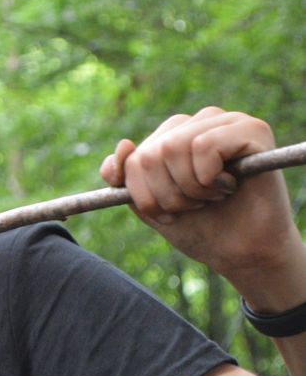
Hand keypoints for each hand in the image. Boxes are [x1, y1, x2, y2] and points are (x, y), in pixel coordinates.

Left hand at [99, 107, 299, 281]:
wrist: (243, 253)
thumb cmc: (200, 227)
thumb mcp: (150, 206)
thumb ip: (125, 178)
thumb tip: (123, 145)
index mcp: (172, 135)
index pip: (132, 158)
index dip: (141, 193)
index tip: (164, 212)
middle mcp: (198, 122)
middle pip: (149, 154)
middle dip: (166, 195)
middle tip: (194, 206)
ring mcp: (226, 122)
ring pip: (172, 147)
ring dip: (189, 188)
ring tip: (212, 197)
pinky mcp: (252, 129)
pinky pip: (204, 146)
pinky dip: (209, 178)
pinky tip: (229, 187)